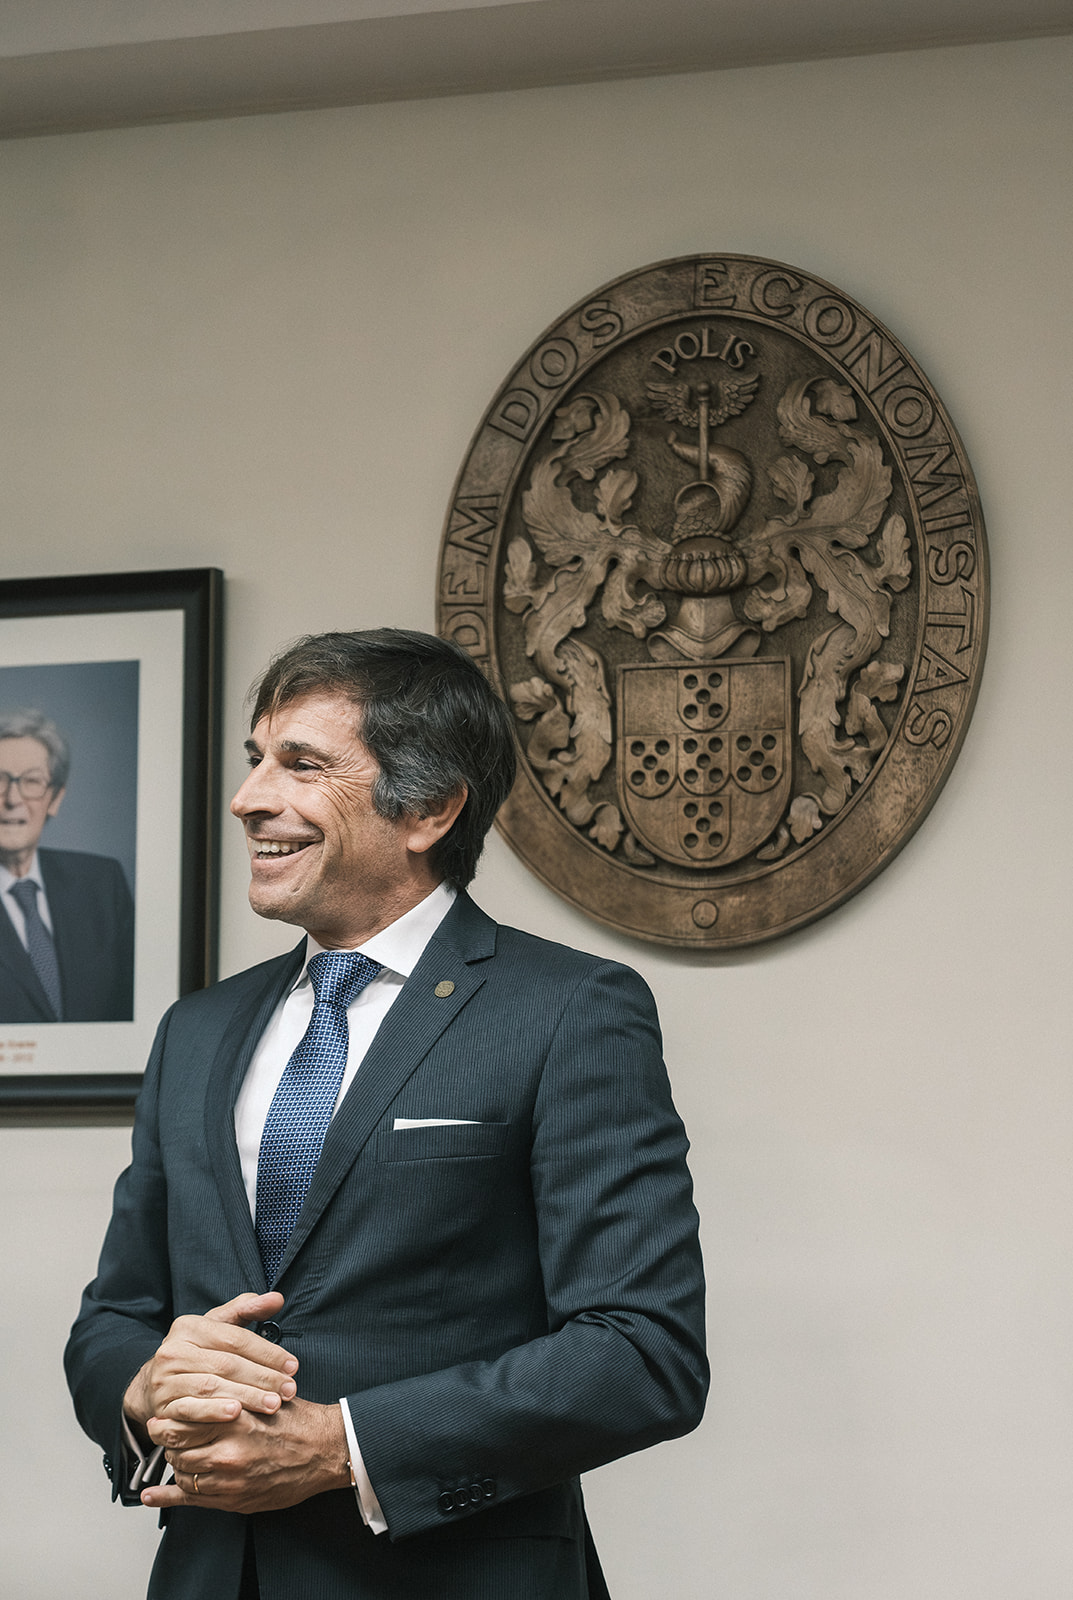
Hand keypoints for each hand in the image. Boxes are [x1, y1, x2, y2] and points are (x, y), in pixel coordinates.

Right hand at [123, 1291, 297, 1441]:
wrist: (155, 1385)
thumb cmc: (196, 1354)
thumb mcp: (217, 1327)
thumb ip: (246, 1310)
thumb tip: (276, 1298)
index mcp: (189, 1326)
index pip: (235, 1338)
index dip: (267, 1352)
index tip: (293, 1366)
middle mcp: (173, 1350)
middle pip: (227, 1364)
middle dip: (263, 1378)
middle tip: (289, 1390)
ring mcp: (164, 1379)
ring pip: (212, 1387)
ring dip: (246, 1396)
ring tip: (272, 1404)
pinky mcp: (162, 1406)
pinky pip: (190, 1410)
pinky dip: (213, 1413)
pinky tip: (236, 1414)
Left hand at [142, 1396, 349, 1513]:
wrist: (325, 1452)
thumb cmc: (296, 1421)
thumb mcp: (264, 1393)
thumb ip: (232, 1393)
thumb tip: (200, 1386)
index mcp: (236, 1417)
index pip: (183, 1419)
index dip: (170, 1416)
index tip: (165, 1412)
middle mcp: (229, 1450)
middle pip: (177, 1447)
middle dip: (170, 1440)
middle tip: (170, 1433)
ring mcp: (230, 1479)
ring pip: (183, 1473)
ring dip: (178, 1462)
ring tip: (183, 1453)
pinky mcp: (233, 1500)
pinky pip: (191, 1500)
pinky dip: (165, 1497)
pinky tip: (150, 1495)